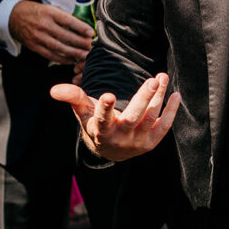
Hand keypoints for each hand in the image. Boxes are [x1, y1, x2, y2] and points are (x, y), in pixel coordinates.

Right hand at [10, 0, 93, 64]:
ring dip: (73, 53)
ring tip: (84, 55)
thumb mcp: (49, 8)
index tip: (91, 33)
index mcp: (49, 13)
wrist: (13, 16)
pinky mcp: (34, 46)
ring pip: (59, 48)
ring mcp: (38, 37)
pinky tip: (71, 60)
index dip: (80, 27)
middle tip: (90, 46)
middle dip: (80, 42)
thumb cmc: (36, 11)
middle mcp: (44, 25)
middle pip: (65, 36)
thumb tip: (81, 25)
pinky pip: (50, 55)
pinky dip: (62, 59)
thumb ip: (63, 16)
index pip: (68, 21)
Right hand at [51, 73, 179, 161]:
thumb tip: (54, 89)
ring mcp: (137, 142)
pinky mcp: (151, 142)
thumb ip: (73, 97)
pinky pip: (163, 126)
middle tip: (153, 79)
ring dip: (158, 97)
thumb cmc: (96, 125)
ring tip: (161, 76)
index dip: (105, 108)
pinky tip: (174, 95)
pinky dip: (170, 111)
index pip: (102, 119)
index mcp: (101, 130)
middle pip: (133, 117)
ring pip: (150, 117)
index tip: (108, 94)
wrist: (110, 151)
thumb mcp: (83, 112)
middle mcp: (120, 137)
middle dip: (143, 98)